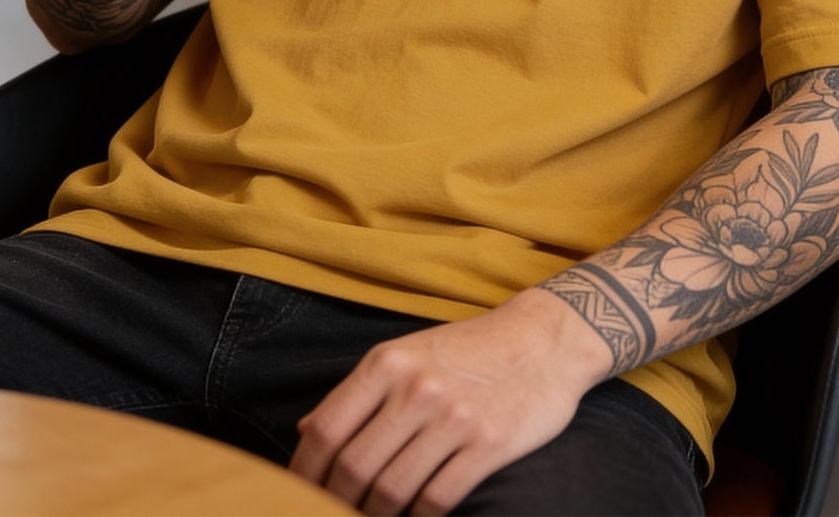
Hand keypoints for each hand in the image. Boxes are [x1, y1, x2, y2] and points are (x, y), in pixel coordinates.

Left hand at [289, 291, 610, 515]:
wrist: (544, 338)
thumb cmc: (469, 350)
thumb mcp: (408, 354)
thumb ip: (359, 392)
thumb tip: (305, 431)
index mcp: (388, 362)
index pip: (326, 430)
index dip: (302, 474)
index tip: (295, 497)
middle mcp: (416, 387)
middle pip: (353, 467)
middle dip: (335, 503)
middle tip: (333, 515)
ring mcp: (453, 416)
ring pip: (392, 491)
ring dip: (376, 516)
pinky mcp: (488, 444)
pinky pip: (437, 499)